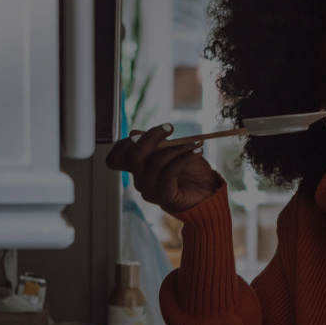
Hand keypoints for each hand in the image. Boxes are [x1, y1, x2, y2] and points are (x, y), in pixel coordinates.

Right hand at [105, 124, 224, 213]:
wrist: (208, 191)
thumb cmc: (190, 170)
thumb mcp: (172, 150)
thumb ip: (155, 143)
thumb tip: (133, 133)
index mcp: (138, 167)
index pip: (117, 157)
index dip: (128, 141)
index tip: (158, 129)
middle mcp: (140, 179)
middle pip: (134, 156)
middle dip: (151, 137)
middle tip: (169, 128)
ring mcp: (150, 190)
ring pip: (156, 162)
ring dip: (178, 148)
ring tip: (195, 144)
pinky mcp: (163, 197)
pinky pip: (170, 172)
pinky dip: (185, 158)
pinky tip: (197, 152)